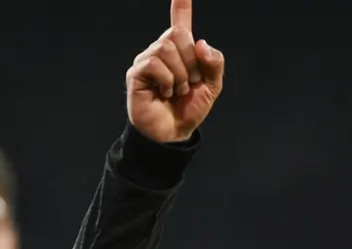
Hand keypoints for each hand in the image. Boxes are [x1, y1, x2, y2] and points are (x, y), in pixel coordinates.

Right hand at [126, 0, 224, 142]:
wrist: (175, 133)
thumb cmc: (190, 109)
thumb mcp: (212, 86)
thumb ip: (214, 63)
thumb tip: (201, 44)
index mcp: (181, 51)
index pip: (180, 21)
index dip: (181, 5)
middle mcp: (161, 51)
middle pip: (178, 33)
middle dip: (191, 62)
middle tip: (189, 83)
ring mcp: (147, 60)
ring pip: (166, 48)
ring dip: (180, 74)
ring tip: (177, 91)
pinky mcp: (136, 73)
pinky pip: (154, 63)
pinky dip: (167, 80)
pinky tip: (165, 93)